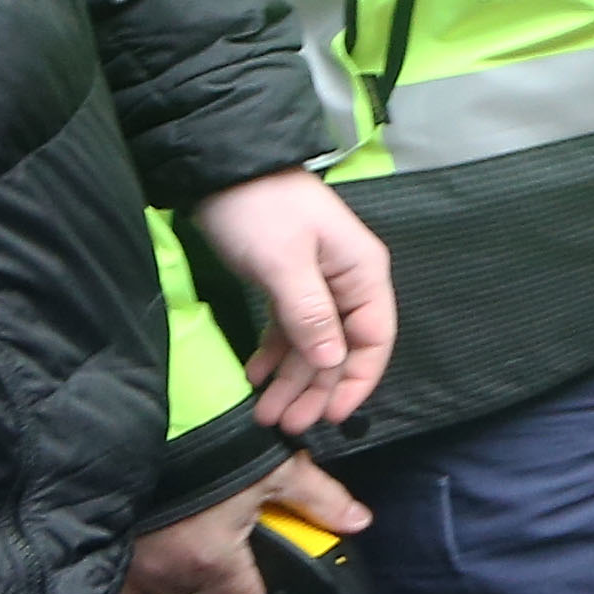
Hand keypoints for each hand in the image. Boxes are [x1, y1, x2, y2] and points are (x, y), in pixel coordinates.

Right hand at [124, 449, 369, 593]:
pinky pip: (131, 570)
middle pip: (204, 588)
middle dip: (215, 563)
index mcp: (213, 561)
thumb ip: (317, 498)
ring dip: (178, 558)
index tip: (257, 562)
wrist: (137, 423)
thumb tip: (357, 520)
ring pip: (165, 580)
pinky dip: (144, 553)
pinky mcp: (111, 551)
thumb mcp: (273, 467)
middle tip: (219, 524)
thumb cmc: (204, 444)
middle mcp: (170, 573)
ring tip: (188, 519)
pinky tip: (156, 524)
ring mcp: (135, 566)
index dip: (256, 582)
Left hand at [186, 169, 395, 431]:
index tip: (331, 417)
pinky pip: (288, 329)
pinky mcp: (288, 283)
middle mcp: (347, 282)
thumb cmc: (260, 210)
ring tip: (264, 414)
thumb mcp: (285, 263)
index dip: (356, 381)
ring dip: (291, 379)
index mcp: (362, 274)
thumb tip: (333, 364)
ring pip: (312, 344)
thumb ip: (310, 315)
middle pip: (340, 349)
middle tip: (284, 424)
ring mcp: (318, 283)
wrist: (221, 169)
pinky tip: (255, 377)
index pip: (373, 340)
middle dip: (315, 389)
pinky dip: (274, 354)